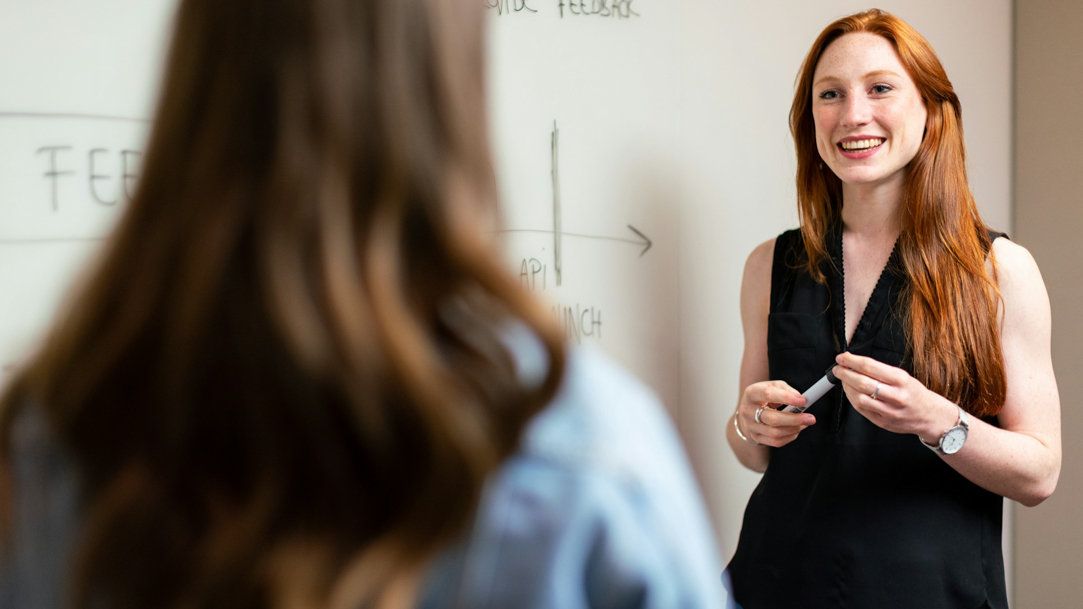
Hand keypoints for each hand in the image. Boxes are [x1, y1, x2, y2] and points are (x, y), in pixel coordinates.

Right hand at [737, 380, 815, 446]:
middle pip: (772, 418)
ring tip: (805, 423)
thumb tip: (800, 399)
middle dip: (794, 419)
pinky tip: (796, 430)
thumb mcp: (773, 386)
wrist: (748, 411)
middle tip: (811, 418)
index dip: (786, 398)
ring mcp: (750, 426)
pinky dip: (790, 436)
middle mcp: (747, 410)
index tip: (803, 401)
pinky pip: (776, 441)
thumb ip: (787, 390)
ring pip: (775, 433)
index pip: (768, 395)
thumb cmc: (764, 397)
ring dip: (794, 429)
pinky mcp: (755, 437)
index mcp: (751, 393)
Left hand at [832, 352, 957, 441]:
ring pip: (859, 398)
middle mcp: (896, 396)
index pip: (870, 367)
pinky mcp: (883, 422)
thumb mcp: (903, 377)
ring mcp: (889, 411)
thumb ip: (880, 371)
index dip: (852, 361)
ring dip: (846, 387)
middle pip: (862, 383)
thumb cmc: (914, 393)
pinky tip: (850, 392)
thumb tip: (855, 363)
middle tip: (838, 369)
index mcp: (901, 380)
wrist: (930, 416)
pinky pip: (861, 410)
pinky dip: (852, 399)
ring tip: (843, 380)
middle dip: (845, 374)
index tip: (842, 357)